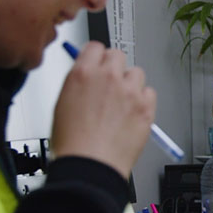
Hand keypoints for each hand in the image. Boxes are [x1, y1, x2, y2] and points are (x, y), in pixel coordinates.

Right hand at [51, 42, 155, 177]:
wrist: (91, 165)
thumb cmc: (72, 143)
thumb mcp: (62, 104)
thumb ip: (78, 84)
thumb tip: (86, 76)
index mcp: (83, 73)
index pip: (95, 47)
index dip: (96, 57)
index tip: (98, 63)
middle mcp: (109, 77)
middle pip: (118, 55)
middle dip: (114, 67)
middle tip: (110, 84)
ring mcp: (130, 91)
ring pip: (136, 73)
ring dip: (130, 83)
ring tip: (122, 102)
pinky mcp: (146, 107)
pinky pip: (150, 92)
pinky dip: (143, 100)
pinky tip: (133, 112)